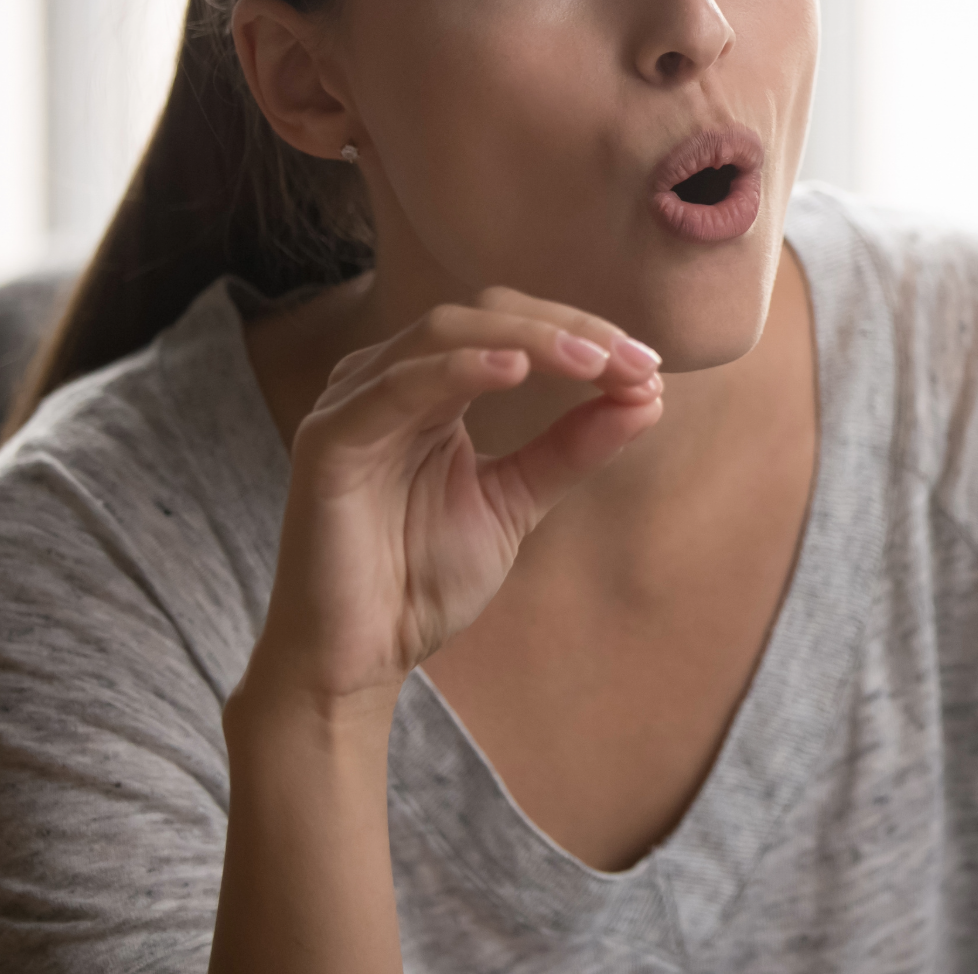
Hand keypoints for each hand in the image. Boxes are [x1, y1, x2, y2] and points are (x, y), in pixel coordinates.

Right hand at [240, 286, 663, 719]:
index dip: (581, 336)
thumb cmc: (420, 581)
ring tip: (594, 362)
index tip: (648, 367)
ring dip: (530, 340)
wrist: (358, 661)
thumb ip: (570, 448)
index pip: (511, 328)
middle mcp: (389, 379)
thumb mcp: (515, 502)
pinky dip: (460, 368)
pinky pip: (397, 387)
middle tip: (633, 362)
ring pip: (446, 333)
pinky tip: (515, 370)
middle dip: (567, 332)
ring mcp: (354, 403)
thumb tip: (647, 396)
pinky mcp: (329, 440)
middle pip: (485, 315)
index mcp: (430, 386)